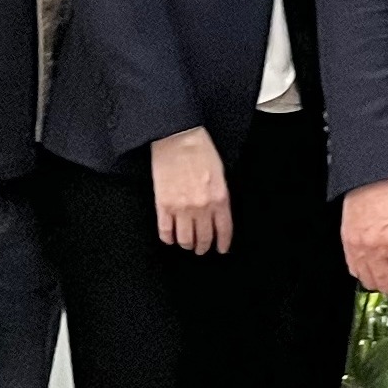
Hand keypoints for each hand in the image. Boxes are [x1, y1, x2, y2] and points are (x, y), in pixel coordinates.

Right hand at [150, 127, 233, 255]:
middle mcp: (202, 207)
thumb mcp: (220, 174)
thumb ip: (220, 196)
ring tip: (186, 244)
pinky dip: (168, 238)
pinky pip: (165, 231)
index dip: (222, 243)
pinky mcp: (163, 205)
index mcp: (219, 199)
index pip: (224, 230)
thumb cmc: (200, 150)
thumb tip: (218, 213)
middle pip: (204, 238)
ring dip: (187, 244)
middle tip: (201, 248)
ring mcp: (181, 208)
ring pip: (185, 239)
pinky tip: (170, 238)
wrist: (178, 138)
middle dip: (203, 247)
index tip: (221, 249)